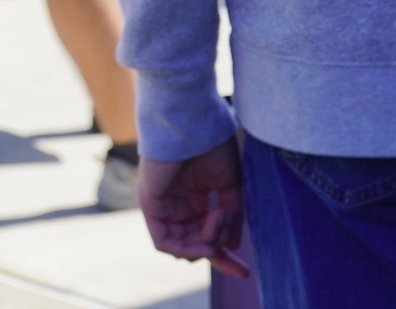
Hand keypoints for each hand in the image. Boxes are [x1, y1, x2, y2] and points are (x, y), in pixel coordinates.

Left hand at [140, 138, 248, 277]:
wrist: (194, 123)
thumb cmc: (212, 146)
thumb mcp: (231, 187)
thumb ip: (231, 218)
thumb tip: (230, 246)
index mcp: (196, 199)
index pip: (207, 235)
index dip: (225, 256)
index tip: (245, 271)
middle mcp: (178, 205)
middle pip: (195, 245)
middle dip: (217, 254)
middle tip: (238, 259)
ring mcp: (163, 205)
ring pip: (183, 245)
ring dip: (207, 243)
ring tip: (220, 219)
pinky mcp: (150, 204)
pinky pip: (163, 241)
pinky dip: (185, 247)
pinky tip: (204, 239)